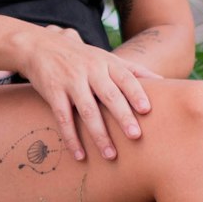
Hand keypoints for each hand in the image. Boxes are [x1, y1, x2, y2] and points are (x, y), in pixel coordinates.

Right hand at [13, 25, 161, 162]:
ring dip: (99, 134)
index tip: (147, 110)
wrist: (39, 46)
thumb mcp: (105, 57)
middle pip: (109, 94)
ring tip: (111, 155)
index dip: (135, 92)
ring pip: (87, 110)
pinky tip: (79, 155)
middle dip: (122, 115)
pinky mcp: (53, 91)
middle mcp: (90, 70)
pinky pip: (63, 117)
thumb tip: (163, 82)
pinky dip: (71, 138)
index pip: (125, 77)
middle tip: (135, 136)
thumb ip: (132, 69)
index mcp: (106, 62)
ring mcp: (70, 81)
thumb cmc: (80, 57)